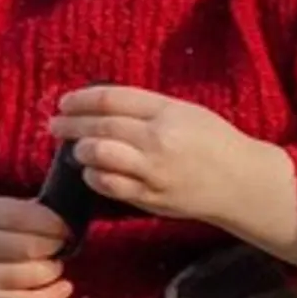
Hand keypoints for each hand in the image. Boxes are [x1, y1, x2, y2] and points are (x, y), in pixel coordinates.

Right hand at [0, 196, 76, 297]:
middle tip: (62, 247)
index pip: (24, 215)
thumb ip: (25, 212)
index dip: (53, 223)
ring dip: (53, 270)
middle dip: (55, 247)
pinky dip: (51, 297)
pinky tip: (64, 288)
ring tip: (55, 266)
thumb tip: (66, 217)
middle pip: (30, 246)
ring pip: (31, 275)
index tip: (65, 228)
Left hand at [51, 88, 296, 260]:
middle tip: (55, 125)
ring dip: (80, 151)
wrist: (241, 183)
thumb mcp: (185, 112)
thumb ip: (146, 108)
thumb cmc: (213, 142)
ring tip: (74, 148)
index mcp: (167, 112)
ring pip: (99, 156)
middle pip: (100, 127)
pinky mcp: (151, 197)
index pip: (111, 100)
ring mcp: (154, 171)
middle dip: (70, 125)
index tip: (64, 102)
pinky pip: (109, 185)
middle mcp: (159, 140)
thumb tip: (101, 106)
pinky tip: (92, 172)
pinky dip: (94, 176)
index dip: (80, 100)